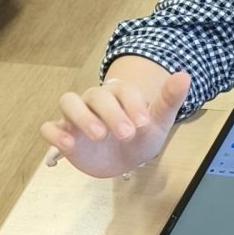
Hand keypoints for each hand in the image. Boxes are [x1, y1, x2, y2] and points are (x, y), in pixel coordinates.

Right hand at [40, 65, 190, 177]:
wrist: (125, 159)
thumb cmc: (141, 136)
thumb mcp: (158, 122)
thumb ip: (169, 100)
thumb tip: (184, 75)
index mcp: (118, 93)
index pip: (122, 89)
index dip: (133, 104)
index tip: (145, 124)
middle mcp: (94, 100)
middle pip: (95, 95)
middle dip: (111, 113)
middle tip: (127, 135)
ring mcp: (76, 116)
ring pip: (68, 101)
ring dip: (82, 117)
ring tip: (99, 136)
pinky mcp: (64, 134)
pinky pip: (49, 127)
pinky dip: (55, 134)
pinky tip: (69, 147)